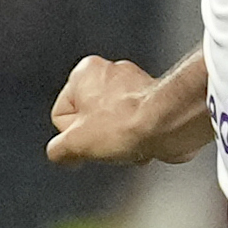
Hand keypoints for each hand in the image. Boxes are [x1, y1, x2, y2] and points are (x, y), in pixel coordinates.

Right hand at [47, 51, 208, 165]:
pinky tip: (144, 144)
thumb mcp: (75, 143)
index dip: (74, 136)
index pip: (62, 115)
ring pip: (114, 126)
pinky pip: (136, 127)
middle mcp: (109, 72)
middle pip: (90, 121)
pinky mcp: (155, 101)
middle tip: (110, 142)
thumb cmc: (125, 124)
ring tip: (129, 142)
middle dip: (100, 139)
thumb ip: (58, 149)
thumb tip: (60, 155)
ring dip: (120, 142)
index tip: (88, 140)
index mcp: (84, 72)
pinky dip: (139, 139)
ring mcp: (134, 85)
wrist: (170, 124)